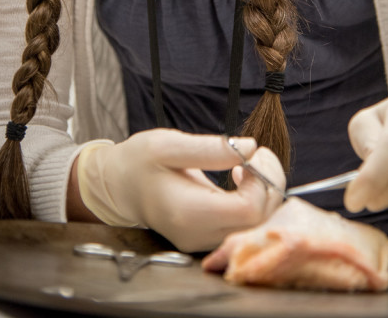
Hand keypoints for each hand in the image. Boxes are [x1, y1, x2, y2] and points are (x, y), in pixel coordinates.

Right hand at [73, 131, 285, 251]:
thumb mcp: (167, 145)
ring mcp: (204, 242)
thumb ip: (209, 148)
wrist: (118, 186)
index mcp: (188, 212)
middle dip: (269, 185)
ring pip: (257, 227)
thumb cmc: (139, 162)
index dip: (260, 181)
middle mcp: (199, 235)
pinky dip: (254, 203)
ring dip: (264, 194)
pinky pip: (246, 227)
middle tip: (257, 155)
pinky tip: (240, 182)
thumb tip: (251, 147)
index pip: (248, 210)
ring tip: (247, 166)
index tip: (249, 156)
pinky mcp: (208, 241)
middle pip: (259, 222)